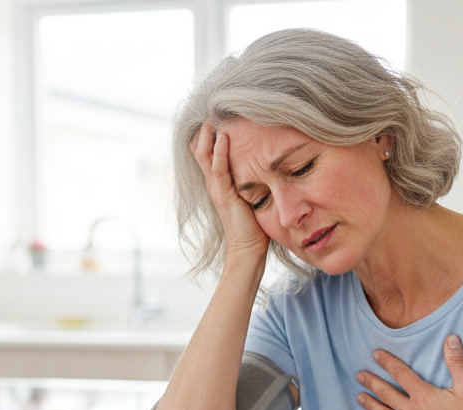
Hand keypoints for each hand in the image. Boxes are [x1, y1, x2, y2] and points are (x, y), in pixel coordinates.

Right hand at [190, 122, 269, 269]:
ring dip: (207, 135)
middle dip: (203, 129)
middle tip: (211, 108)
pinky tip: (223, 138)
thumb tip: (263, 161)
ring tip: (211, 116)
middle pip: (199, 149)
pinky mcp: (224, 195)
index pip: (206, 152)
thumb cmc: (252, 223)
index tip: (216, 113)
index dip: (207, 134)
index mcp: (218, 181)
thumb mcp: (250, 193)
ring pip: (204, 156)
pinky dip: (220, 153)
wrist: (248, 248)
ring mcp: (216, 188)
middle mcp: (213, 182)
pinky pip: (219, 170)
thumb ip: (250, 177)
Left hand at [355, 335, 462, 409]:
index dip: (387, 362)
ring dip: (371, 406)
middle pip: (387, 394)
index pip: (400, 374)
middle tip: (359, 375)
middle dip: (372, 382)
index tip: (375, 354)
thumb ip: (456, 363)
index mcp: (422, 395)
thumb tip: (451, 339)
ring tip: (360, 398)